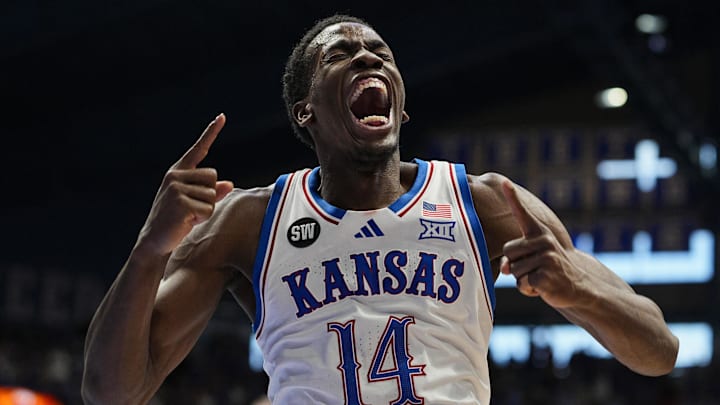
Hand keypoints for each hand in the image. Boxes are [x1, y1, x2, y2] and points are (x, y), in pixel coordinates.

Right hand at [137, 114, 233, 255]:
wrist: (155, 241)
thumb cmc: (176, 221)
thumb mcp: (195, 204)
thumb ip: (212, 193)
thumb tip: (229, 184)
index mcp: (178, 172)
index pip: (199, 149)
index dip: (211, 132)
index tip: (222, 116)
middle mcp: (175, 176)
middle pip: (213, 177)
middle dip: (209, 195)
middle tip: (191, 209)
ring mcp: (176, 188)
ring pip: (212, 194)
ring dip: (205, 210)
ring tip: (187, 216)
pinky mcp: (180, 202)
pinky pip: (208, 208)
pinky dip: (202, 219)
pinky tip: (186, 222)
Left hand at [499, 180, 583, 307]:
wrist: (579, 285)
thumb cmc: (548, 269)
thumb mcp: (532, 259)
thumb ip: (514, 258)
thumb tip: (505, 267)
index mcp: (539, 233)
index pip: (522, 213)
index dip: (512, 197)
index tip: (503, 181)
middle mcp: (544, 241)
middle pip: (507, 251)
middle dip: (515, 264)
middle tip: (534, 268)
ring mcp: (546, 258)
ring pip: (513, 270)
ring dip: (522, 279)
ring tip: (540, 277)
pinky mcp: (545, 276)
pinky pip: (522, 284)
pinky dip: (528, 290)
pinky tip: (543, 287)